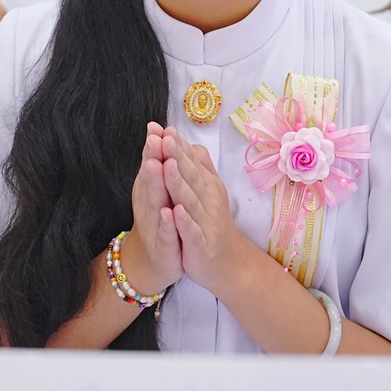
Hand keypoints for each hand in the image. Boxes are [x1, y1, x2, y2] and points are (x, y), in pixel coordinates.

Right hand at [118, 122, 181, 294]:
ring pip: (155, 202)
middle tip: (154, 138)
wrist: (154, 263)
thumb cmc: (159, 221)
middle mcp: (148, 204)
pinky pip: (165, 233)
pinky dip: (167, 222)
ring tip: (157, 165)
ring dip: (155, 184)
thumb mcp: (158, 191)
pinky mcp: (163, 246)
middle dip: (152, 157)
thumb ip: (159, 164)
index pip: (150, 163)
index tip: (155, 126)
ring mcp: (154, 225)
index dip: (153, 146)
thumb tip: (159, 133)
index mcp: (149, 190)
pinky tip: (169, 212)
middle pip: (150, 178)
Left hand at [160, 128, 256, 294]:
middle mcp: (207, 200)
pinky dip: (183, 222)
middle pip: (190, 175)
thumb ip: (200, 168)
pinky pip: (191, 232)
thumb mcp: (208, 192)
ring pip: (190, 200)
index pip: (190, 161)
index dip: (177, 145)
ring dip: (179, 183)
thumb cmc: (212, 223)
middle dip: (177, 156)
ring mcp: (205, 222)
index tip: (161, 127)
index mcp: (206, 185)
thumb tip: (191, 142)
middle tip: (163, 137)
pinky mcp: (201, 244)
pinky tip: (173, 212)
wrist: (228, 263)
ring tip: (167, 165)